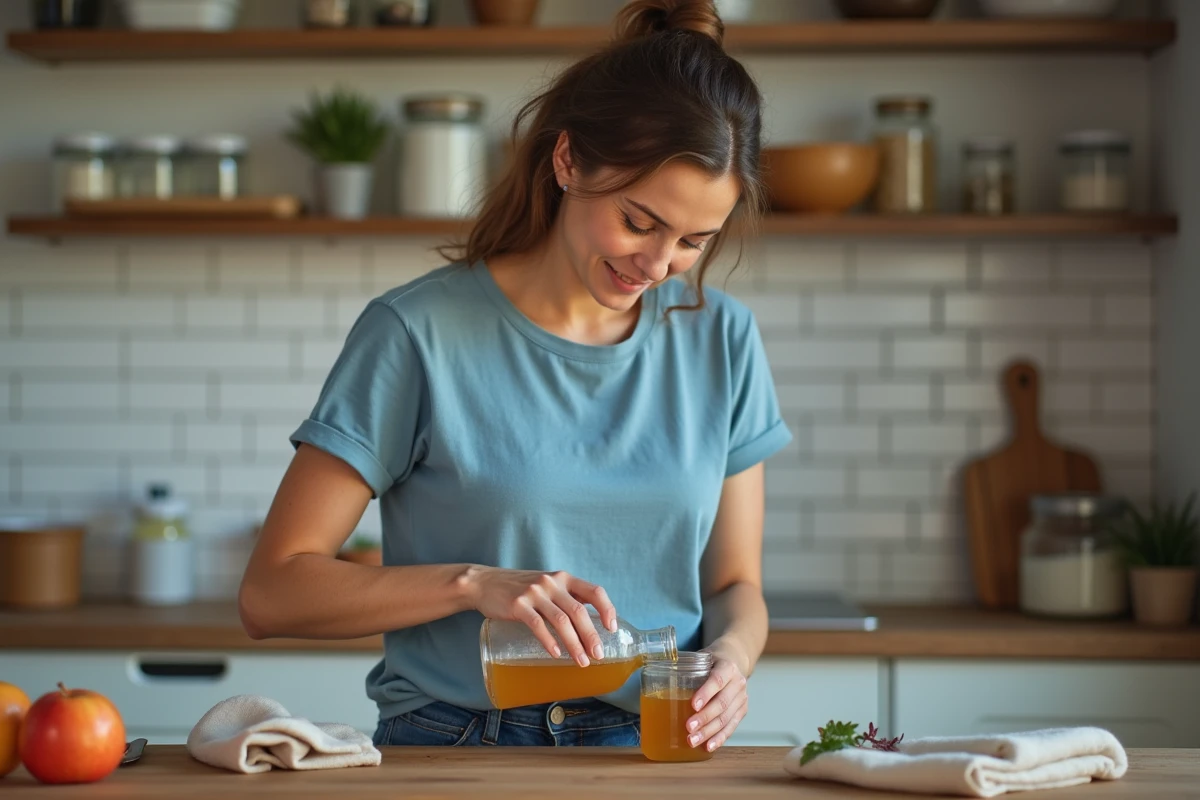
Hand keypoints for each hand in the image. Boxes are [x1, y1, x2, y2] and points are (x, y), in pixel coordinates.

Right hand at [467, 567, 617, 667]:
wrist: (485, 583)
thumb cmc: (520, 588)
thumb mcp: (547, 585)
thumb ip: (566, 597)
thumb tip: (589, 622)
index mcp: (564, 578)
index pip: (594, 591)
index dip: (607, 609)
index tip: (611, 629)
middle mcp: (552, 583)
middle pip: (579, 611)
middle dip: (591, 636)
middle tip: (598, 655)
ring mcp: (534, 593)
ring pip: (561, 621)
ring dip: (574, 644)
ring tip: (581, 661)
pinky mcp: (518, 605)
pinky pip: (538, 625)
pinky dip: (549, 641)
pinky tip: (556, 654)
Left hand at [686, 643, 748, 752]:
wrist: (734, 659)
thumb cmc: (711, 661)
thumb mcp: (701, 656)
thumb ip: (685, 667)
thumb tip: (653, 678)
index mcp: (727, 667)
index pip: (718, 680)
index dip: (706, 693)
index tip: (692, 705)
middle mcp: (738, 683)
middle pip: (722, 703)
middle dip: (704, 718)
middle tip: (688, 727)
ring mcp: (742, 698)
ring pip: (726, 718)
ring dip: (709, 732)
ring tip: (693, 741)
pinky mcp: (742, 711)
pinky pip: (731, 727)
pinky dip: (719, 738)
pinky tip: (708, 746)